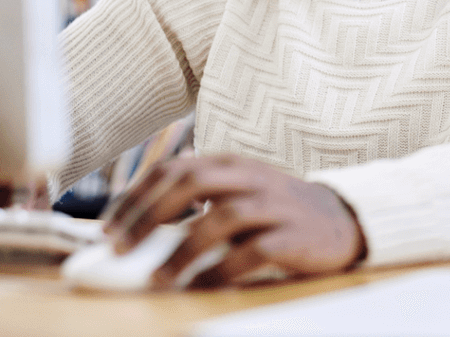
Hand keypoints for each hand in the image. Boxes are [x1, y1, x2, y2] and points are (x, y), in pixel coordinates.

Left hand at [102, 154, 366, 288]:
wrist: (341, 219)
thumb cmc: (277, 209)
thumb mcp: (238, 191)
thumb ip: (199, 197)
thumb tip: (136, 223)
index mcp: (232, 164)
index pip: (174, 168)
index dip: (136, 195)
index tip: (109, 227)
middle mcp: (251, 178)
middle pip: (191, 181)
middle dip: (149, 215)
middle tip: (120, 249)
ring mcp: (274, 205)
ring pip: (221, 217)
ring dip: (182, 250)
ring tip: (158, 278)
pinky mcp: (293, 236)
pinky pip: (254, 251)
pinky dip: (223, 269)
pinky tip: (203, 284)